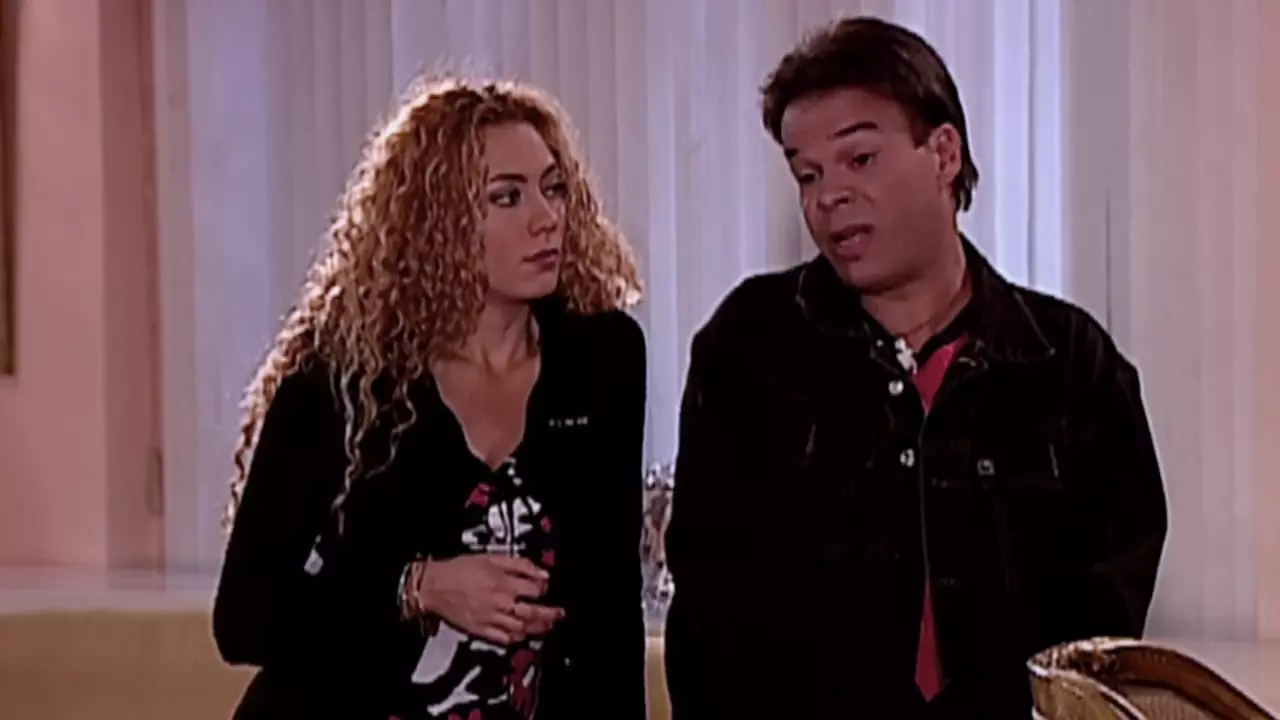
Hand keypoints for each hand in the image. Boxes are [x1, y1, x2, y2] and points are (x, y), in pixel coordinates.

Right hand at [413, 554, 563, 644]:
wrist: (434, 586)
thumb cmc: (461, 569)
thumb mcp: (492, 557)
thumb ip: (520, 564)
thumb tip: (542, 573)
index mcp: (504, 583)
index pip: (536, 590)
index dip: (544, 590)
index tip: (546, 589)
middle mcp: (500, 603)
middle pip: (533, 613)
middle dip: (549, 615)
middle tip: (559, 615)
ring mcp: (491, 619)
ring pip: (521, 628)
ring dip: (536, 628)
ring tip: (546, 626)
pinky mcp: (481, 631)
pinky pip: (503, 639)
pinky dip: (516, 638)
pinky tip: (521, 635)